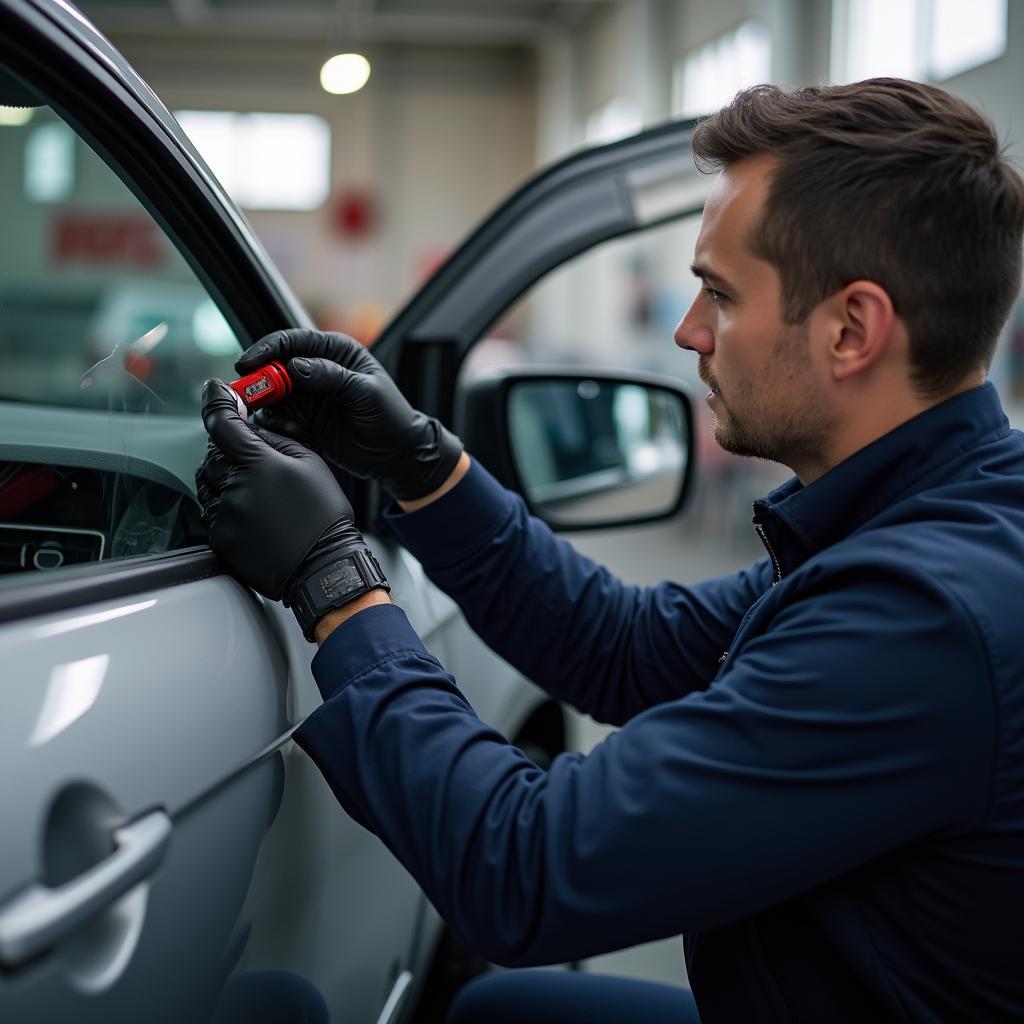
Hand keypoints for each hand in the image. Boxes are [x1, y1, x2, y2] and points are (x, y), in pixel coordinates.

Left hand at [196, 379, 366, 603]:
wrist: (322, 566)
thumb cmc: (323, 516)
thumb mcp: (310, 464)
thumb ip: (276, 440)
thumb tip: (252, 430)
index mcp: (257, 463)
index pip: (222, 422)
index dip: (216, 401)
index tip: (214, 390)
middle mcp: (234, 487)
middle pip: (212, 454)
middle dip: (228, 452)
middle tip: (255, 463)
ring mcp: (223, 515)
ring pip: (207, 483)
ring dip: (224, 479)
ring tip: (257, 494)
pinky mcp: (220, 538)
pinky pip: (212, 512)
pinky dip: (227, 507)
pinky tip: (255, 516)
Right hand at [235, 328, 463, 501]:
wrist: (397, 456)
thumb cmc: (391, 417)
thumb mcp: (365, 392)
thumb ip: (331, 376)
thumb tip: (295, 366)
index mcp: (335, 351)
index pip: (293, 340)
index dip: (268, 349)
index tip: (250, 363)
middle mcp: (316, 370)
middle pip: (275, 367)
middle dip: (260, 381)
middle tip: (250, 396)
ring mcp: (307, 396)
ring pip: (272, 395)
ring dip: (271, 408)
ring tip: (289, 423)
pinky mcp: (303, 421)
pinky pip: (278, 419)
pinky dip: (279, 426)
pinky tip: (295, 433)